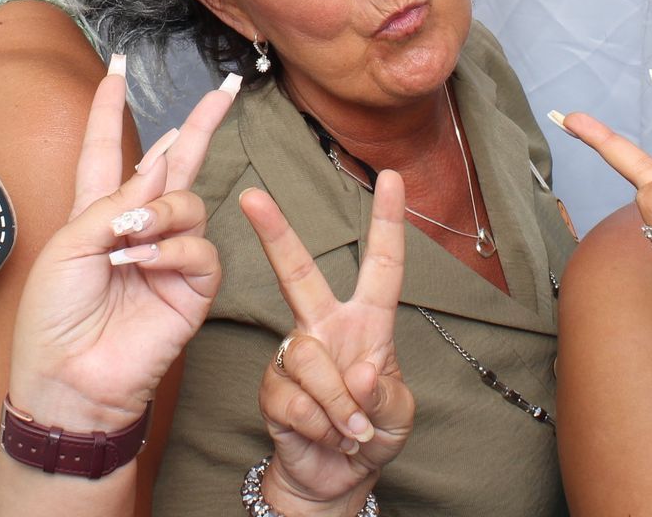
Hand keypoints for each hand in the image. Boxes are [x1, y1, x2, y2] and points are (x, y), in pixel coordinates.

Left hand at [4, 59, 240, 431]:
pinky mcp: (192, 287)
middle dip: (200, 124)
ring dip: (159, 211)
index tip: (114, 71)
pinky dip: (170, 249)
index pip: (105, 150)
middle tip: (226, 89)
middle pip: (174, 162)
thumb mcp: (68, 243)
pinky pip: (199, 247)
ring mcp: (168, 256)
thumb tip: (163, 162)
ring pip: (188, 202)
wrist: (70, 378)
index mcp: (95, 213)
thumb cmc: (53, 317)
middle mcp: (137, 227)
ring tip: (128, 238)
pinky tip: (142, 264)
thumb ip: (116, 199)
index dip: (108, 111)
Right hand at [241, 172, 413, 509]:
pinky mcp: (272, 387)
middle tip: (252, 197)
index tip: (392, 176)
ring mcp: (295, 355)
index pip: (382, 266)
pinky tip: (325, 436)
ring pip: (311, 361)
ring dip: (341, 409)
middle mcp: (325, 327)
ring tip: (352, 432)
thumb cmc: (374, 432)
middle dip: (275, 234)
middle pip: (298, 273)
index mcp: (366, 322)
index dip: (388, 222)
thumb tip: (359, 374)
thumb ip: (384, 393)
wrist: (335, 476)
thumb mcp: (399, 413)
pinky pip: (295, 401)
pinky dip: (320, 427)